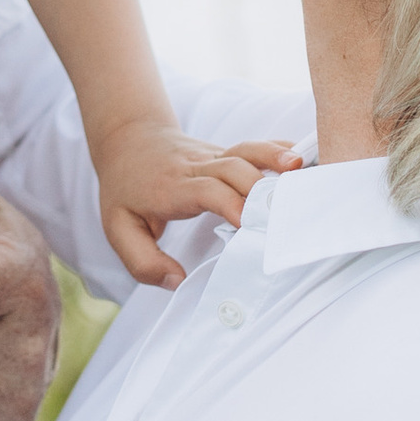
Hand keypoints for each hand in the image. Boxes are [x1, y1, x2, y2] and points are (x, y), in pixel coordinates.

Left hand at [95, 108, 300, 289]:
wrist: (128, 139)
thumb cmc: (126, 190)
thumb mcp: (118, 229)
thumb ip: (143, 261)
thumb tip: (177, 281)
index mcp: (172, 187)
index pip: (205, 190)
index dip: (229, 203)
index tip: (249, 225)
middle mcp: (195, 168)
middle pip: (233, 168)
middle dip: (260, 188)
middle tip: (285, 212)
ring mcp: (213, 156)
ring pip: (246, 150)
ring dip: (273, 157)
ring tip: (300, 167)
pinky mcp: (226, 152)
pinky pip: (255, 147)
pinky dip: (279, 149)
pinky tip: (302, 157)